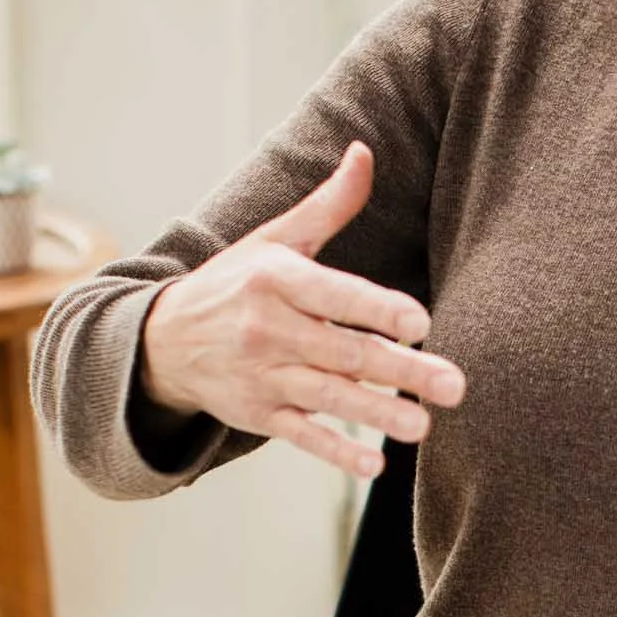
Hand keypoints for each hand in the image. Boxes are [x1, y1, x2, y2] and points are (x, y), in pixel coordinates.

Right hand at [138, 140, 463, 479]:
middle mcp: (268, 329)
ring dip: (378, 414)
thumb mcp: (274, 239)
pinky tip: (373, 465)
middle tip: (453, 386)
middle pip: (344, 352)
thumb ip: (327, 205)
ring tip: (424, 426)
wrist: (162, 340)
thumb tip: (365, 151)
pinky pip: (302, 435)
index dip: (377, 310)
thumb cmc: (235, 283)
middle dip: (401, 371)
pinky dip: (336, 452)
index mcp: (276, 279)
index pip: (334, 295)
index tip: (420, 324)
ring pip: (329, 396)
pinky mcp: (258, 414)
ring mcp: (263, 375)